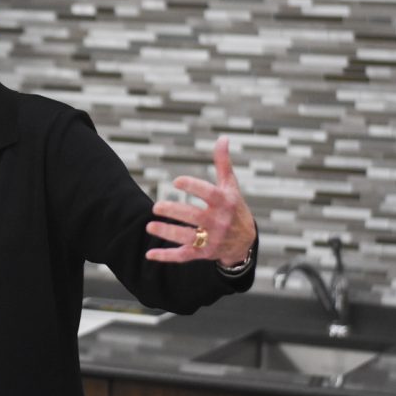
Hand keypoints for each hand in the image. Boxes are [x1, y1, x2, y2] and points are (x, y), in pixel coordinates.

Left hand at [145, 137, 255, 265]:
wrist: (245, 242)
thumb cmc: (234, 208)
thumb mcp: (231, 186)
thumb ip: (223, 163)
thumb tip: (222, 138)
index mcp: (225, 203)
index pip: (209, 194)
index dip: (193, 186)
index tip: (176, 181)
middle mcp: (219, 222)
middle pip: (195, 217)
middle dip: (175, 212)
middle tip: (156, 206)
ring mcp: (210, 240)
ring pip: (187, 238)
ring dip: (168, 233)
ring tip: (150, 225)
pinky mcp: (202, 253)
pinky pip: (183, 256)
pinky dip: (166, 257)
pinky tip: (150, 254)